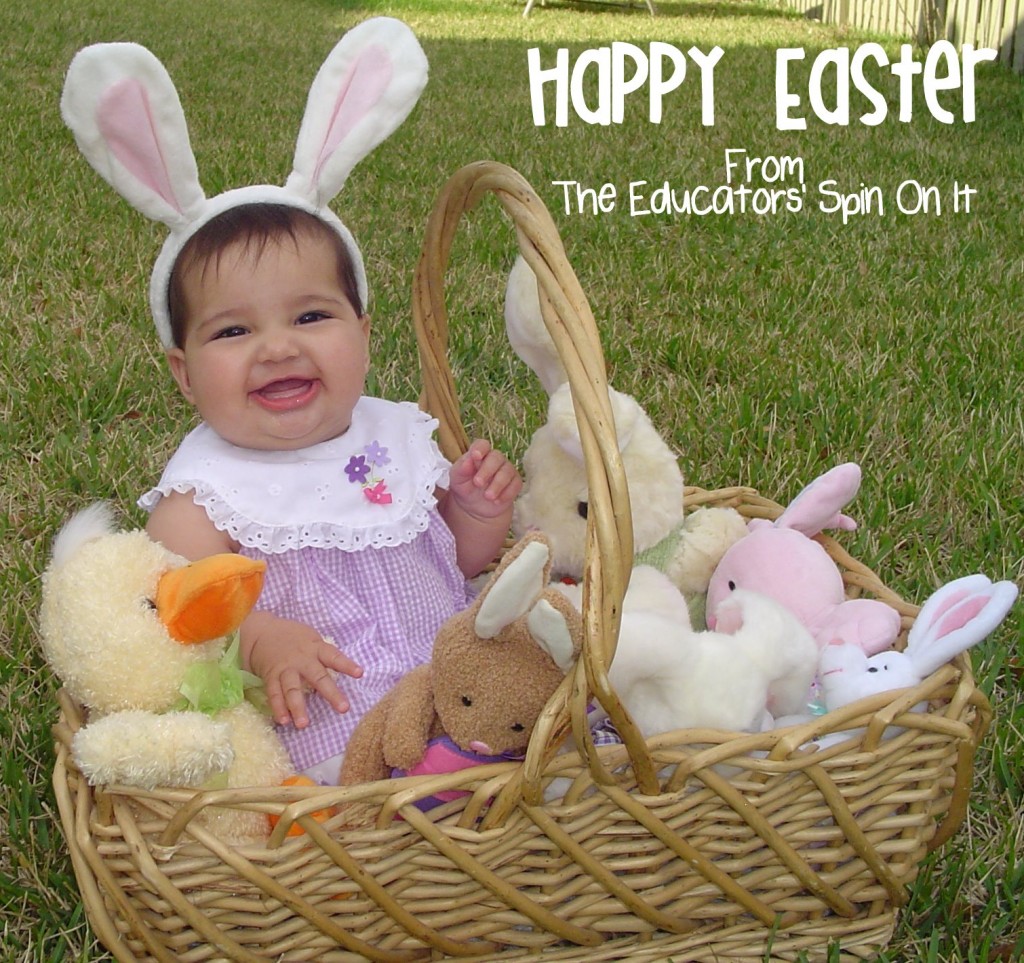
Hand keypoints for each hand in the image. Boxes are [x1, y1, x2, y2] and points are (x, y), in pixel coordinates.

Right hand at [242, 611, 362, 727]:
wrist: (262, 632)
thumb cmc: (294, 638)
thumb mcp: (312, 638)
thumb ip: (324, 654)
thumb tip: (343, 669)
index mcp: (316, 648)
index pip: (334, 656)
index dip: (347, 665)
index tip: (360, 673)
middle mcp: (302, 660)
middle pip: (318, 677)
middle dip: (331, 693)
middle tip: (344, 709)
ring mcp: (285, 669)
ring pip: (292, 689)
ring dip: (297, 707)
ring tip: (303, 724)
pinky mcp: (271, 677)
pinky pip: (274, 693)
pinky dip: (278, 708)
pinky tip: (284, 721)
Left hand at [447, 439, 521, 519]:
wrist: (474, 507)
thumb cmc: (465, 487)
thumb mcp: (457, 479)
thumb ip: (461, 469)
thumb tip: (467, 462)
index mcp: (479, 454)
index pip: (482, 445)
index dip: (480, 448)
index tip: (476, 456)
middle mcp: (495, 459)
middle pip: (496, 457)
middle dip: (487, 470)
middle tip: (477, 483)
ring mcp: (507, 470)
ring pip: (507, 472)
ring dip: (497, 484)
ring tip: (487, 496)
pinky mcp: (515, 483)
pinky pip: (515, 485)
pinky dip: (507, 493)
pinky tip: (496, 501)